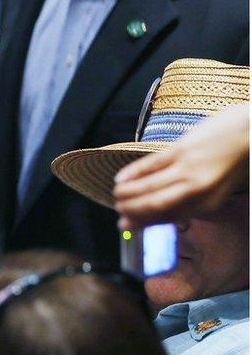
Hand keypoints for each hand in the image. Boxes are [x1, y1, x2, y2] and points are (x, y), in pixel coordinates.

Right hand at [114, 104, 248, 229]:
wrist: (250, 129)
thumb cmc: (234, 159)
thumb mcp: (218, 187)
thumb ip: (193, 199)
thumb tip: (164, 210)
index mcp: (208, 203)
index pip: (167, 217)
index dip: (143, 223)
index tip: (126, 225)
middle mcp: (197, 189)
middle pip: (156, 205)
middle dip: (132, 211)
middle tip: (118, 212)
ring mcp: (188, 169)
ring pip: (150, 187)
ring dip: (128, 193)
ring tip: (116, 196)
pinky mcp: (181, 150)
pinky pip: (151, 165)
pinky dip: (133, 173)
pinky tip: (120, 178)